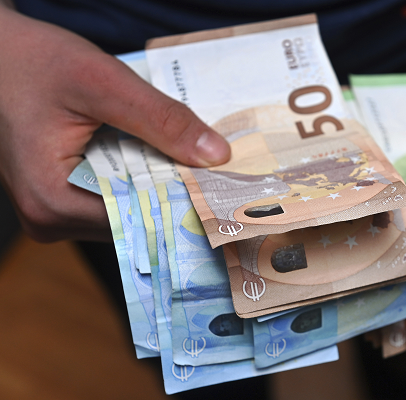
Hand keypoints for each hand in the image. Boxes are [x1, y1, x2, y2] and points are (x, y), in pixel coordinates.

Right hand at [0, 7, 229, 241]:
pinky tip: (155, 157)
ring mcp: (53, 212)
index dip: (182, 202)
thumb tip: (216, 156)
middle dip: (172, 193)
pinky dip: (138, 178)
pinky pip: (113, 197)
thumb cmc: (37, 62)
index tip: (223, 190)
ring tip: (184, 160)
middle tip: (215, 172)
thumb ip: (161, 119)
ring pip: (126, 209)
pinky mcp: (61, 198)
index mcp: (52, 200)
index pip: (137, 219)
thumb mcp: (104, 82)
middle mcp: (50, 219)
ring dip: (156, 185)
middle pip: (133, 218)